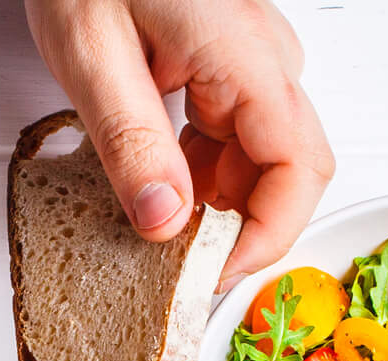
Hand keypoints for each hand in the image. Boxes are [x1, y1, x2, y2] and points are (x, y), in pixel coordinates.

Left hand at [23, 0, 333, 287]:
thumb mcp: (91, 53)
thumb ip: (130, 142)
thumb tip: (163, 223)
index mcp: (243, 54)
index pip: (297, 169)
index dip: (266, 238)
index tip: (215, 279)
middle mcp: (261, 57)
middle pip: (286, 170)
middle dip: (240, 230)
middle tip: (182, 274)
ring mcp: (247, 61)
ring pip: (257, 158)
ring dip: (216, 206)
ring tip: (158, 234)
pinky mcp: (223, 65)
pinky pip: (231, 136)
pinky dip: (200, 175)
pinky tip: (158, 189)